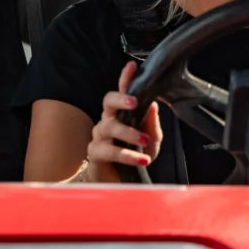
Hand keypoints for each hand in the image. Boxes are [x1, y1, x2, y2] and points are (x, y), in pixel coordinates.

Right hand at [85, 61, 161, 179]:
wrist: (117, 183)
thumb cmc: (133, 156)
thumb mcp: (150, 140)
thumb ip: (151, 123)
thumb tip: (152, 104)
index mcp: (120, 114)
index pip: (122, 92)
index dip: (125, 78)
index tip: (132, 66)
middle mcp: (107, 121)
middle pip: (107, 102)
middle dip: (120, 99)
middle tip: (134, 102)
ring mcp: (99, 136)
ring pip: (109, 126)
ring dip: (128, 132)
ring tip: (144, 140)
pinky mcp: (95, 153)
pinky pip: (109, 151)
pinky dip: (127, 155)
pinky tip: (142, 159)